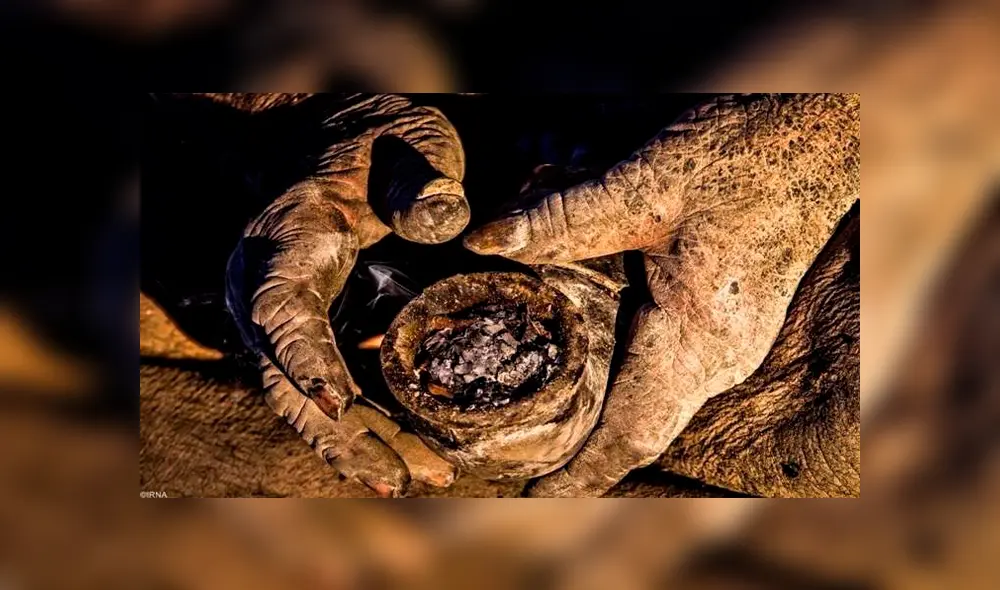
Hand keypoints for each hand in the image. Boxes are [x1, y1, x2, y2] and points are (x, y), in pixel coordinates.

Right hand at [224, 94, 466, 495]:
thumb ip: (421, 176)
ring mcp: (290, 323)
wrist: (358, 157)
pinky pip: (336, 395)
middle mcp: (270, 290)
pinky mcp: (318, 341)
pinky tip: (424, 458)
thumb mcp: (411, 144)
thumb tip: (442, 216)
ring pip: (311, 403)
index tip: (335, 402)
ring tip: (430, 476)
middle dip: (344, 435)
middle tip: (401, 479)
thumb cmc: (386, 148)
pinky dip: (376, 430)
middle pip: (289, 379)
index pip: (279, 304)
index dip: (300, 354)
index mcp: (286, 239)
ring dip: (367, 445)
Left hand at [465, 94, 859, 495]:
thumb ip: (566, 218)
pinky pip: (673, 383)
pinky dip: (629, 394)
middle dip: (583, 455)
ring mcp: (732, 346)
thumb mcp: (648, 181)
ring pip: (659, 410)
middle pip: (643, 432)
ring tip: (544, 429)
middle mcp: (723, 356)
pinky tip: (592, 379)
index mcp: (702, 335)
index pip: (633, 432)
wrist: (823, 138)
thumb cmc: (746, 153)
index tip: (531, 493)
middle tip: (517, 455)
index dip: (580, 470)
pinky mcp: (730, 327)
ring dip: (605, 425)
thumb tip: (486, 241)